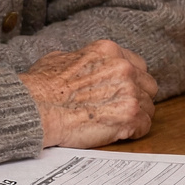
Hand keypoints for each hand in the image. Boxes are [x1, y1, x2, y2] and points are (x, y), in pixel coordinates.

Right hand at [20, 40, 158, 147]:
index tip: (123, 91)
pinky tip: (119, 133)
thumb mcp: (61, 59)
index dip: (131, 81)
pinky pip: (145, 126)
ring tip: (117, 124)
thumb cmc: (40, 87)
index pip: (137, 65)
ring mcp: (129, 91)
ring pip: (148, 106)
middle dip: (138, 97)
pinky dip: (134, 132)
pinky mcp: (129, 115)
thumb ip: (82, 60)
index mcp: (109, 51)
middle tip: (122, 109)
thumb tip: (82, 65)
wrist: (36, 109)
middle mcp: (123, 68)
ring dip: (136, 116)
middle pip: (147, 85)